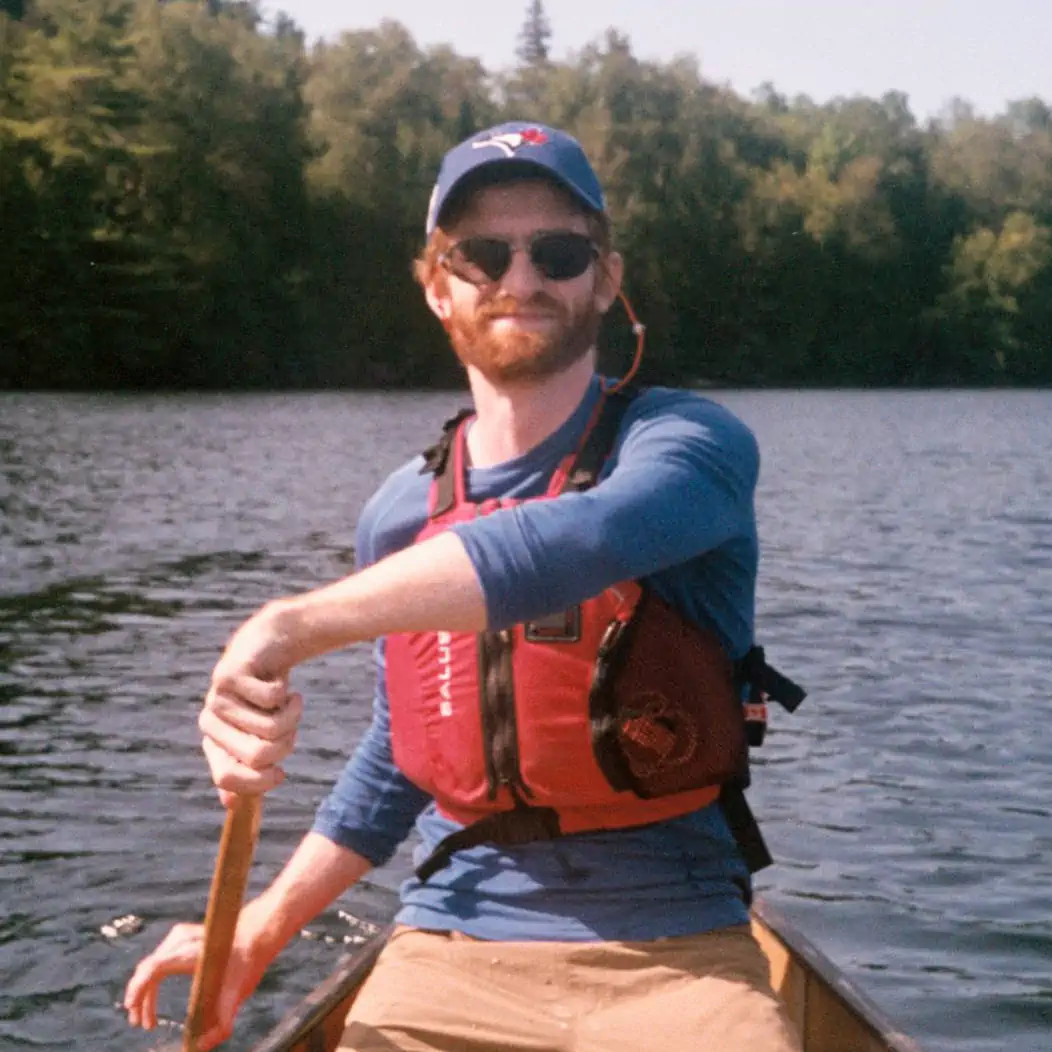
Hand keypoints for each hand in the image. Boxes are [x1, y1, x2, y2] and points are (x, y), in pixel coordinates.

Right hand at [123, 910, 275, 1050]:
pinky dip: (151, 981)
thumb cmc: (245, 965)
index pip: (154, 967)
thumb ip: (222, 1024)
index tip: (132, 1008)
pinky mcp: (179, 936)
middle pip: (147, 969)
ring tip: (147, 1020)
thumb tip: (200, 1047)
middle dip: (139, 998)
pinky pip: (156, 961)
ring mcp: (179, 935)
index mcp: (193, 952)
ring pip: (150, 966)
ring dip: (144, 993)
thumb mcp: (237, 996)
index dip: (138, 988)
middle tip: (141, 1024)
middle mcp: (182, 939)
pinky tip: (152, 1000)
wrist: (255, 937)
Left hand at [201, 603, 304, 805]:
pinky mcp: (232, 673)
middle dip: (286, 744)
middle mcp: (210, 722)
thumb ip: (244, 767)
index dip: (260, 782)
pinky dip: (290, 697)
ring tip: (289, 703)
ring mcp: (218, 696)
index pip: (227, 778)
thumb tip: (229, 805)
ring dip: (292, 716)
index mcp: (214, 743)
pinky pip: (275, 699)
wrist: (269, 647)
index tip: (281, 773)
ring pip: (272, 727)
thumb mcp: (257, 734)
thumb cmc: (265, 699)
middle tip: (290, 726)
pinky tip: (283, 684)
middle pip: (259, 755)